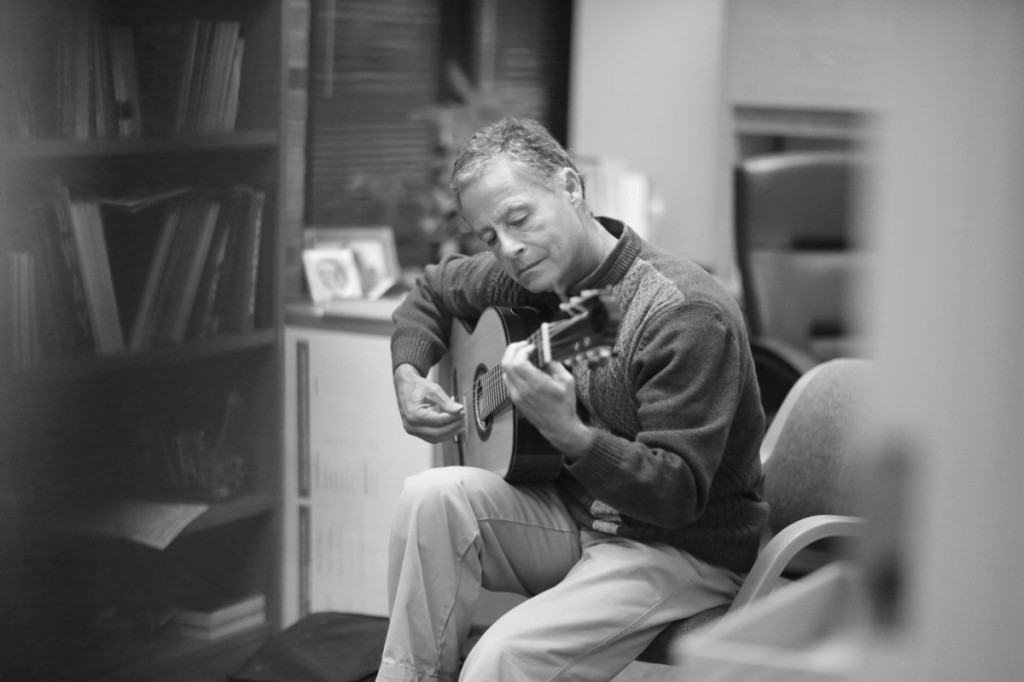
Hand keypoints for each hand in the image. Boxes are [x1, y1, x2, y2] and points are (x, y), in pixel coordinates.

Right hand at [393, 364, 464, 443]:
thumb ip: (446, 402)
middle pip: (437, 433)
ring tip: (460, 424)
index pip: (438, 421)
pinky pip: (431, 436)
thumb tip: (459, 410)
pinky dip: (442, 433)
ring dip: (449, 433)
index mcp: (413, 414)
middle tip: (463, 419)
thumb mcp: (433, 390)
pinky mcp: (415, 431)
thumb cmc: (417, 386)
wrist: (405, 385)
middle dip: (452, 428)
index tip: (462, 412)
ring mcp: (411, 430)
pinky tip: (451, 427)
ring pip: (434, 438)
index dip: (453, 418)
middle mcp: (410, 425)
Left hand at [502, 341, 592, 459]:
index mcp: (535, 384)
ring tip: (524, 354)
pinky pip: (507, 379)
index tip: (533, 347)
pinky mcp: (514, 399)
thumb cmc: (565, 405)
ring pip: (504, 370)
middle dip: (514, 350)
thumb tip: (545, 354)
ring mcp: (516, 395)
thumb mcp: (567, 381)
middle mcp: (522, 390)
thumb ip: (555, 365)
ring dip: (512, 359)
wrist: (558, 427)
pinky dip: (512, 369)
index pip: (518, 361)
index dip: (523, 350)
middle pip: (507, 363)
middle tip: (525, 345)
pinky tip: (523, 367)